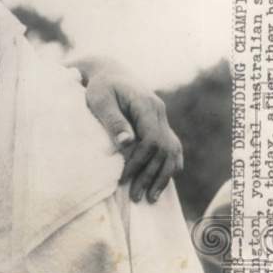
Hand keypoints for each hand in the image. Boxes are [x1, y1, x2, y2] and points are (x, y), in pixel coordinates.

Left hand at [84, 70, 182, 202]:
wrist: (110, 74)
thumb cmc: (100, 87)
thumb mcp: (100, 100)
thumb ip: (113, 120)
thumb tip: (126, 143)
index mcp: (146, 104)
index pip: (151, 140)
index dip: (139, 161)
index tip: (124, 178)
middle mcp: (159, 112)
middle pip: (164, 149)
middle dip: (150, 175)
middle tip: (136, 197)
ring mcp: (162, 118)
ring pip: (172, 151)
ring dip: (163, 175)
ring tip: (150, 198)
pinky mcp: (160, 124)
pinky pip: (172, 147)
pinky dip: (169, 165)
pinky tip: (163, 182)